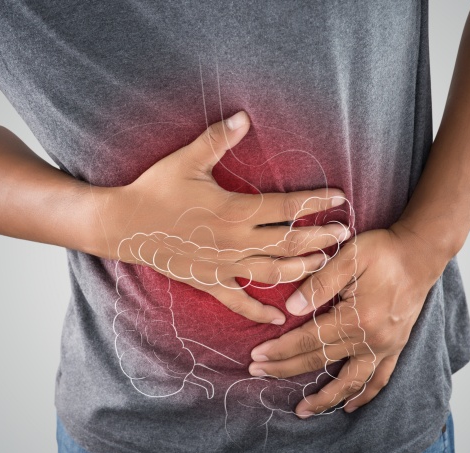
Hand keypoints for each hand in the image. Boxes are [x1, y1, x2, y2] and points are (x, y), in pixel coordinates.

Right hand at [90, 110, 348, 324]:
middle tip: (344, 234)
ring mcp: (224, 266)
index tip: (340, 198)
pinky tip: (279, 318)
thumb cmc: (156, 189)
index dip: (316, 202)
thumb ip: (218, 138)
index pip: (287, 208)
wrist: (124, 224)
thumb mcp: (187, 160)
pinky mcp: (210, 282)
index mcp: (235, 210)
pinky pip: (239, 302)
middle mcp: (236, 242)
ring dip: (302, 270)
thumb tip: (244, 116)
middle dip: (321, 239)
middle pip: (290, 244)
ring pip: (274, 274)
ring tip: (324, 265)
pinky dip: (260, 312)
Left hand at [247, 221, 443, 416]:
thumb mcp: (349, 256)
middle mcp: (372, 339)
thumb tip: (291, 309)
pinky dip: (363, 396)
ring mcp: (386, 347)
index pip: (308, 340)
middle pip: (321, 361)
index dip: (280, 350)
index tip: (257, 356)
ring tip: (302, 411)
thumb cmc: (384, 251)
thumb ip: (319, 283)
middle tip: (259, 373)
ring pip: (351, 382)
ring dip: (325, 399)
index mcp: (357, 317)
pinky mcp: (396, 347)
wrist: (421, 253)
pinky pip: (379, 380)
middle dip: (286, 369)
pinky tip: (349, 406)